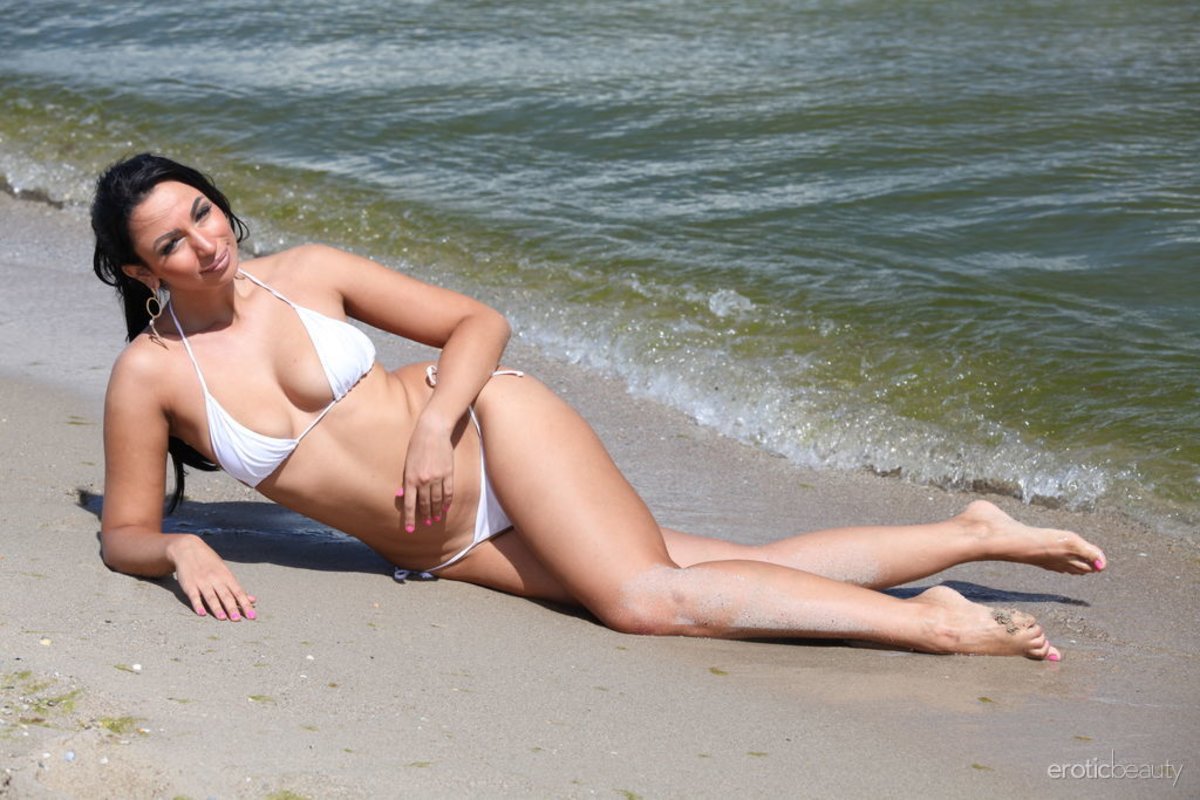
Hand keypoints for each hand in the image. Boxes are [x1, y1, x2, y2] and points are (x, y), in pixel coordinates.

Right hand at [166, 534, 256, 620]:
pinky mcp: (189, 585)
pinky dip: (198, 605)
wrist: (189, 549)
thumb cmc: (210, 563)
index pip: (238, 592)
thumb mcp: (225, 572)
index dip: (245, 604)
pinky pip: (194, 596)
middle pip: (226, 595)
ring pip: (211, 596)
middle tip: (238, 619)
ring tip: (223, 618)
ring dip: (217, 608)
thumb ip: (237, 588)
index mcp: (226, 577)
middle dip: (232, 608)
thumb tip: (253, 600)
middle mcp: (216, 579)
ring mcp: (202, 582)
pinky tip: (202, 613)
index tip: (252, 616)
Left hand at [398, 411, 454, 532]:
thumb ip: (407, 480)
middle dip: (425, 515)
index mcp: (410, 478)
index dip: (410, 518)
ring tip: (436, 519)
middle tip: (427, 524)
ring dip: (436, 511)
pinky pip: (448, 492)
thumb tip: (403, 495)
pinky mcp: (448, 473)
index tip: (410, 529)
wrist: (432, 431)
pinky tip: (446, 507)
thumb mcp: (407, 463)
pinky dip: (447, 501)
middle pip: (425, 504)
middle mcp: (423, 480)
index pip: (410, 504)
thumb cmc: (417, 446)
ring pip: (437, 500)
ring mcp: (437, 477)